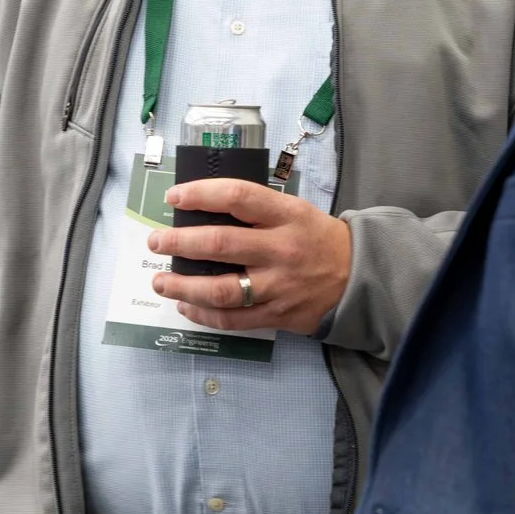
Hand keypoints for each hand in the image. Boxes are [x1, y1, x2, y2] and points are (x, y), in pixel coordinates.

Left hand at [146, 178, 351, 336]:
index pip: (238, 197)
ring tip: (161, 281)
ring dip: (184, 286)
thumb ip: (256, 210)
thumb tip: (201, 208)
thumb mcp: (294, 211)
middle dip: (180, 242)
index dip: (201, 194)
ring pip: (222, 290)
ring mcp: (278, 286)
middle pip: (221, 244)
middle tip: (156, 241)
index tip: (174, 197)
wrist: (359, 278)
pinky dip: (204, 314)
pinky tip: (186, 305)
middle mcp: (281, 249)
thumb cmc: (317, 238)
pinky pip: (233, 319)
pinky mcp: (277, 315)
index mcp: (286, 215)